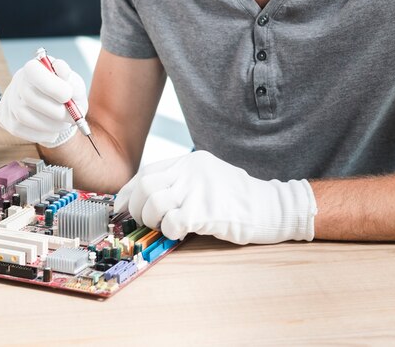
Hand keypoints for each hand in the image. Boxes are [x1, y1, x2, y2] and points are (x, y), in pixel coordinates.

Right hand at [0, 57, 87, 147]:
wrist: (57, 109)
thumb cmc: (66, 93)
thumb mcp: (74, 83)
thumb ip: (71, 78)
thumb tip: (63, 71)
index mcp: (33, 67)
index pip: (34, 72)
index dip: (52, 85)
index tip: (68, 96)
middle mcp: (17, 82)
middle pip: (29, 97)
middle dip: (55, 110)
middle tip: (72, 117)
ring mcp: (9, 101)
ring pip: (23, 116)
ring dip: (49, 125)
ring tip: (64, 124)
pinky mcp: (6, 118)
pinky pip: (19, 130)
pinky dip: (40, 134)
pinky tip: (53, 132)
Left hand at [114, 151, 316, 244]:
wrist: (272, 207)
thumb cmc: (239, 198)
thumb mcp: (209, 178)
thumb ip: (183, 182)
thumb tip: (149, 200)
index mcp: (191, 162)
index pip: (147, 172)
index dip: (129, 192)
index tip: (122, 208)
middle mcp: (192, 171)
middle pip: (146, 186)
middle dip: (137, 209)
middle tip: (145, 222)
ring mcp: (198, 190)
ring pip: (153, 202)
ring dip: (153, 220)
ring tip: (165, 227)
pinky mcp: (205, 211)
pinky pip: (172, 222)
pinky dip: (170, 231)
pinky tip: (181, 232)